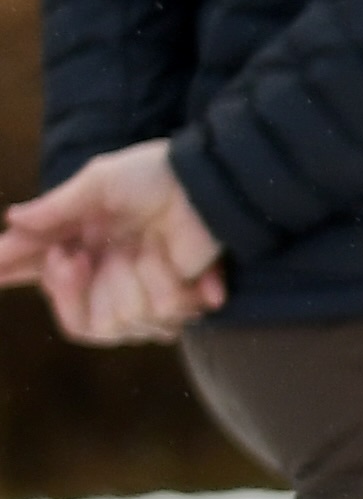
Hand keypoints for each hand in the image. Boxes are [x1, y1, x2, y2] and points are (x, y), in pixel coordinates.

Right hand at [2, 141, 228, 344]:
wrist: (207, 181)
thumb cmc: (154, 175)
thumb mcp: (99, 183)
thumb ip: (57, 208)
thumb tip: (13, 219)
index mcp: (80, 248)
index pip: (41, 277)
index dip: (13, 277)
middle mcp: (108, 278)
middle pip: (79, 324)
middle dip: (69, 291)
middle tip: (74, 256)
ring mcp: (145, 293)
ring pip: (120, 322)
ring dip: (132, 282)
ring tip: (148, 248)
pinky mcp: (181, 300)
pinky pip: (165, 315)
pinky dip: (174, 286)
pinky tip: (184, 264)